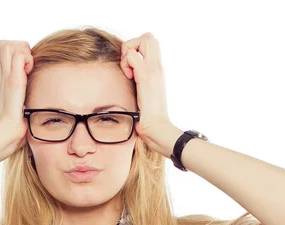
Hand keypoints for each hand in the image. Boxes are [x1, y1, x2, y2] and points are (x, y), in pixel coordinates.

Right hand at [0, 40, 33, 152]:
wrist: (6, 135)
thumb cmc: (14, 126)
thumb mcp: (19, 106)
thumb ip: (23, 97)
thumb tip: (34, 95)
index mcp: (3, 80)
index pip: (4, 50)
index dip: (17, 51)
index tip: (27, 67)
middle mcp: (2, 76)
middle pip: (4, 44)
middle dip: (20, 47)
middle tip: (29, 65)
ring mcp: (5, 79)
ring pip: (9, 46)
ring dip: (23, 52)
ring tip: (29, 69)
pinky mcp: (12, 84)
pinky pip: (19, 58)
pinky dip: (27, 60)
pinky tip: (30, 74)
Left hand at [119, 33, 172, 151]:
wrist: (157, 128)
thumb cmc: (149, 117)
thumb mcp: (145, 96)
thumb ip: (141, 84)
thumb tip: (130, 81)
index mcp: (157, 71)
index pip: (150, 43)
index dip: (137, 50)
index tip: (131, 69)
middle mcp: (157, 67)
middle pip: (149, 37)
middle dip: (133, 45)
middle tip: (128, 66)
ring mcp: (153, 71)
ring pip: (144, 39)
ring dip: (129, 53)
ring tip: (128, 72)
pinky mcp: (146, 78)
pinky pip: (133, 56)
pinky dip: (126, 63)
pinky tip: (128, 78)